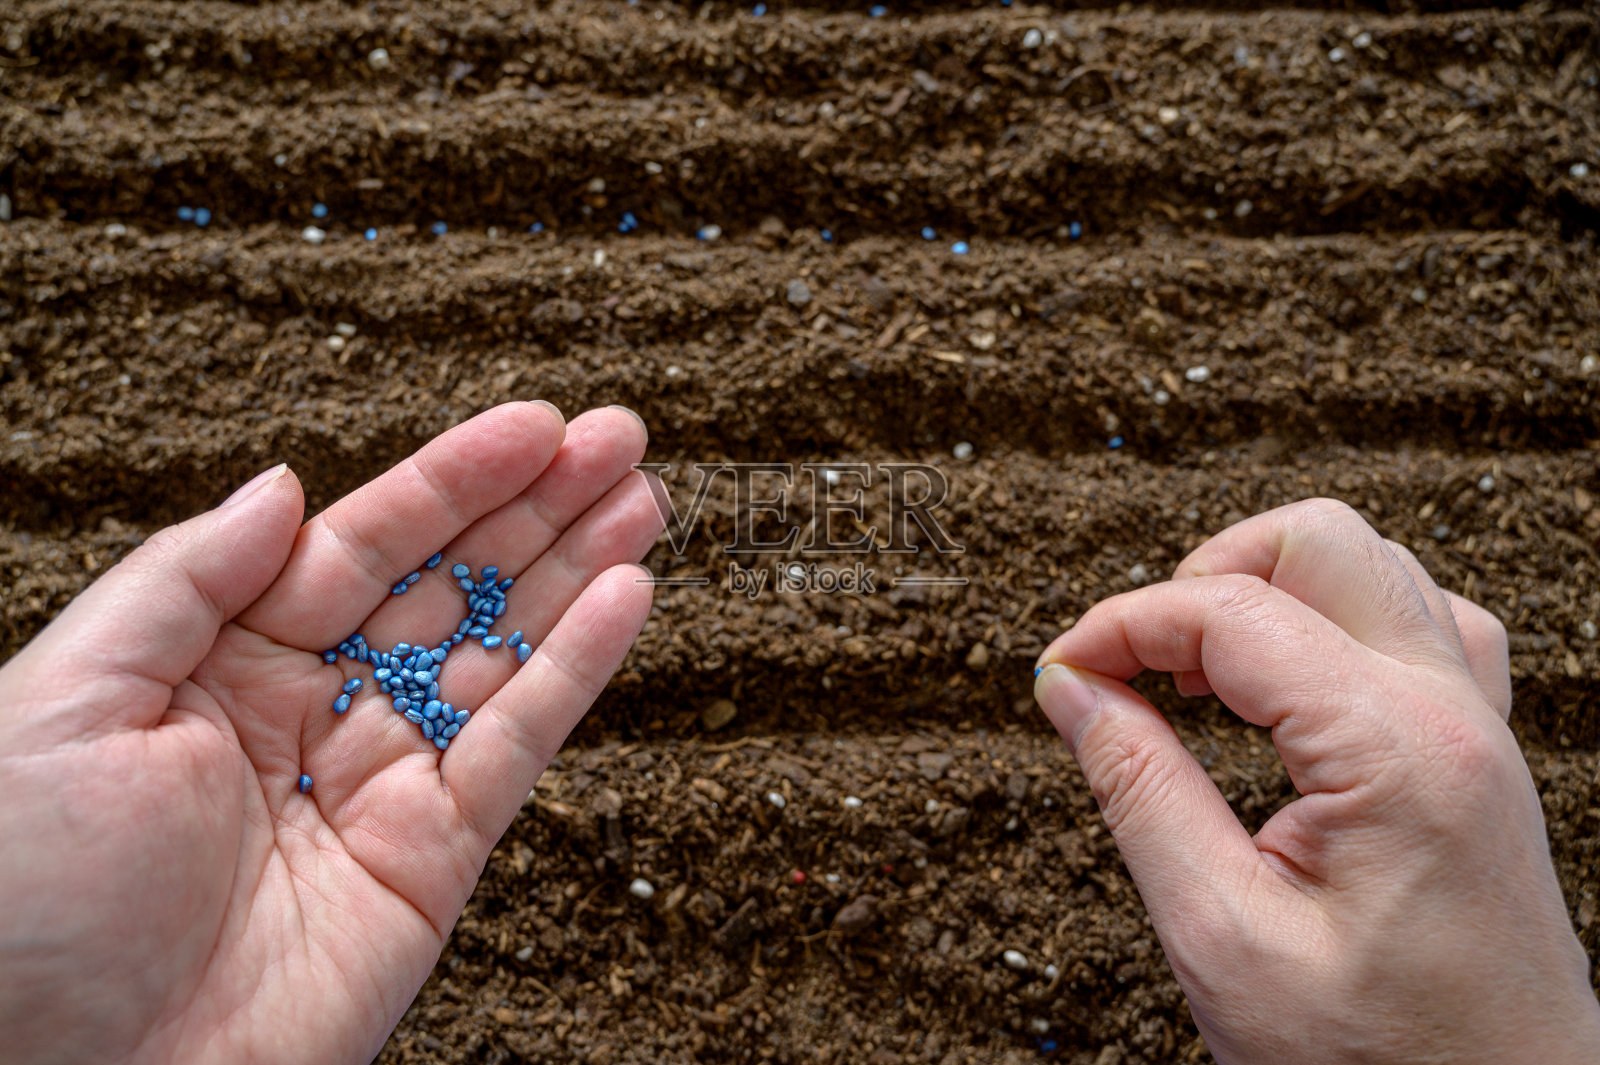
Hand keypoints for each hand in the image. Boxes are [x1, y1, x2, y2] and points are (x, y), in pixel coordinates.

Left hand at [0, 402, 663, 1064]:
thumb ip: (184, 581)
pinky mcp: (430, 865)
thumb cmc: (17, 906)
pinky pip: (516, 750)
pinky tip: (625, 599)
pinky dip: (578, 673)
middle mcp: (307, 717)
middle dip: (536, 510)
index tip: (534, 425)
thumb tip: (283, 487)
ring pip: (500, 658)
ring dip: (576, 574)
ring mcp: (376, 790)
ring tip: (645, 500)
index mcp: (215, 667)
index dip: (451, 480)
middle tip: (618, 440)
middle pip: (446, 589)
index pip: (358, 546)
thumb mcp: (60, 704)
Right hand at [1034, 499, 1599, 1064]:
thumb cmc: (1377, 1060)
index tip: (1060, 670)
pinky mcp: (1480, 754)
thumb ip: (1137, 790)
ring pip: (1373, 567)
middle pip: (1320, 541)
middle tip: (1137, 658)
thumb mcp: (1221, 934)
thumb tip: (1069, 688)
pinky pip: (1419, 624)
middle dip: (1204, 575)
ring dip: (1270, 593)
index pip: (1231, 611)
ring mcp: (1480, 728)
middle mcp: (1453, 714)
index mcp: (1393, 751)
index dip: (1122, 624)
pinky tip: (1285, 692)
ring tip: (1201, 678)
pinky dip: (1333, 625)